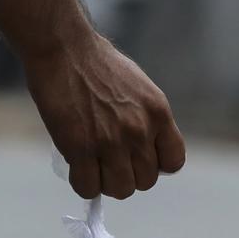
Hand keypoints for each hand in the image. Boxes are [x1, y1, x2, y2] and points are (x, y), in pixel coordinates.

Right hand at [24, 34, 185, 199]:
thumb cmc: (97, 64)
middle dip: (127, 175)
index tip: (139, 160)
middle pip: (145, 181)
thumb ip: (146, 118)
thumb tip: (141, 151)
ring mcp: (111, 141)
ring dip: (105, 183)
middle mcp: (140, 130)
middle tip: (109, 162)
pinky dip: (82, 184)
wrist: (65, 48)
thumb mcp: (139, 87)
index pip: (173, 161)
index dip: (156, 166)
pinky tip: (77, 168)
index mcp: (158, 112)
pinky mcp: (81, 148)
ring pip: (119, 189)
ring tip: (92, 166)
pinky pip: (88, 187)